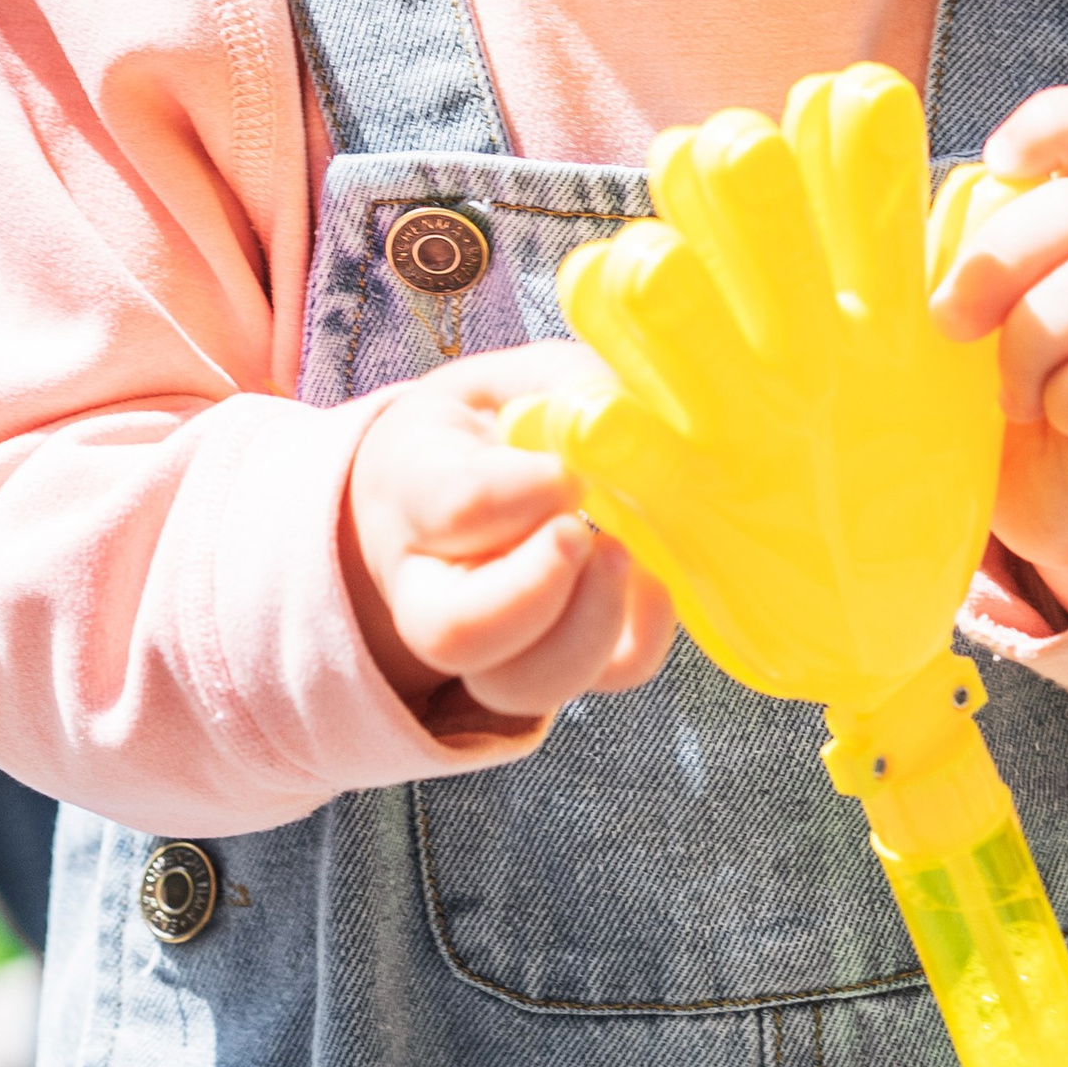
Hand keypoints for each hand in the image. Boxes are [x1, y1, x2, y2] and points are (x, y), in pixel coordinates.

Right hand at [343, 346, 675, 728]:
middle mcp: (434, 585)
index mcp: (414, 488)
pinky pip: (598, 680)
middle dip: (533, 591)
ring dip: (588, 627)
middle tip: (581, 534)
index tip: (566, 469)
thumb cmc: (495, 422)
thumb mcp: (514, 382)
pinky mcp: (558, 659)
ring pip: (518, 683)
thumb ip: (564, 391)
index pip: (449, 508)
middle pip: (455, 633)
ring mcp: (493, 640)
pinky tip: (654, 583)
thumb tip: (620, 423)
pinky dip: (641, 641)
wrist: (461, 481)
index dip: (515, 494)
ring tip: (620, 554)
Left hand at [930, 91, 1067, 622]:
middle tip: (949, 322)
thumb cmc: (988, 380)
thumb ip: (934, 244)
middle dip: (1001, 260)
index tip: (997, 160)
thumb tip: (846, 179)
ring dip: (1030, 343)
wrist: (1048, 494)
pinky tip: (1051, 418)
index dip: (1057, 127)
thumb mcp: (957, 303)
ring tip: (1003, 391)